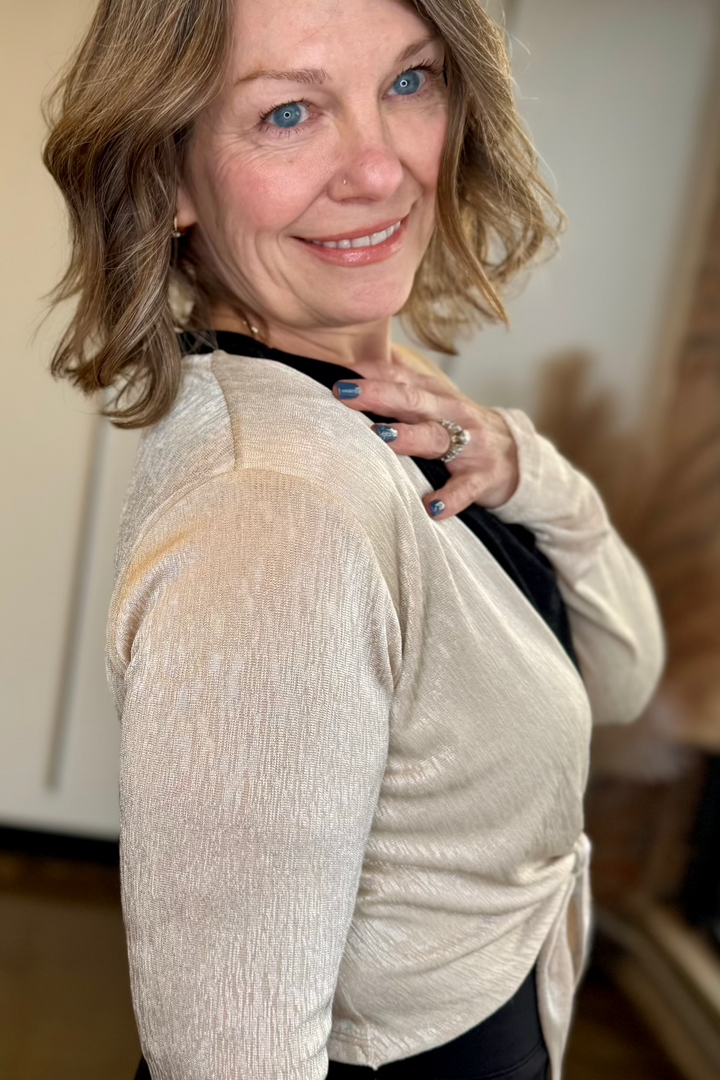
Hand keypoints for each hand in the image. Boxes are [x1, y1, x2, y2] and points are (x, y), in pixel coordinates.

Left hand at [332, 347, 519, 520]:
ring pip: (436, 438)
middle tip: (345, 393)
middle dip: (379, 395)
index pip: (401, 378)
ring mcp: (470, 445)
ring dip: (408, 437)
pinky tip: (431, 507)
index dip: (371, 373)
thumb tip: (364, 359)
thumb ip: (405, 383)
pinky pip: (465, 488)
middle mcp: (452, 414)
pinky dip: (450, 498)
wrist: (517, 457)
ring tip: (381, 436)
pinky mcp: (483, 476)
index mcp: (437, 395)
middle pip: (413, 400)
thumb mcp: (438, 400)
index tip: (339, 372)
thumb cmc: (464, 428)